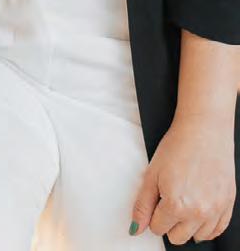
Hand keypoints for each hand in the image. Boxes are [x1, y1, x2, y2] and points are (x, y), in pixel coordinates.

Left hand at [128, 114, 236, 242]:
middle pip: (177, 237)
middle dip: (170, 222)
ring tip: (187, 199)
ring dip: (189, 224)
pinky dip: (207, 225)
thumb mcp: (152, 173)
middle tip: (171, 197)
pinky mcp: (228, 203)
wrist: (204, 127)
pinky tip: (201, 208)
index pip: (158, 228)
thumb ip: (142, 205)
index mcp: (176, 205)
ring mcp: (215, 209)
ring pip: (197, 236)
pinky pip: (217, 230)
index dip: (155, 213)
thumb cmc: (178, 146)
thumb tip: (135, 229)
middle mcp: (198, 212)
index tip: (159, 197)